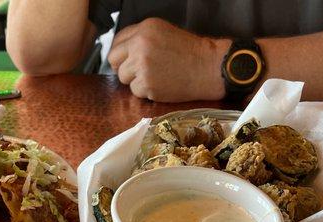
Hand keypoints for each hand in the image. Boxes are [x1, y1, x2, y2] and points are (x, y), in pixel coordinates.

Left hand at [108, 18, 230, 101]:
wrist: (208, 68)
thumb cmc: (189, 52)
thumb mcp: (164, 33)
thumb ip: (140, 39)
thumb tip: (119, 53)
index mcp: (144, 29)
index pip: (117, 42)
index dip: (120, 53)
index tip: (126, 60)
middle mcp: (140, 45)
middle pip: (114, 60)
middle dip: (123, 67)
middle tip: (137, 71)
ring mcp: (142, 66)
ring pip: (123, 77)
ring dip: (134, 80)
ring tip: (154, 76)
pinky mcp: (146, 84)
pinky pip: (135, 91)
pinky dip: (145, 91)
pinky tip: (160, 85)